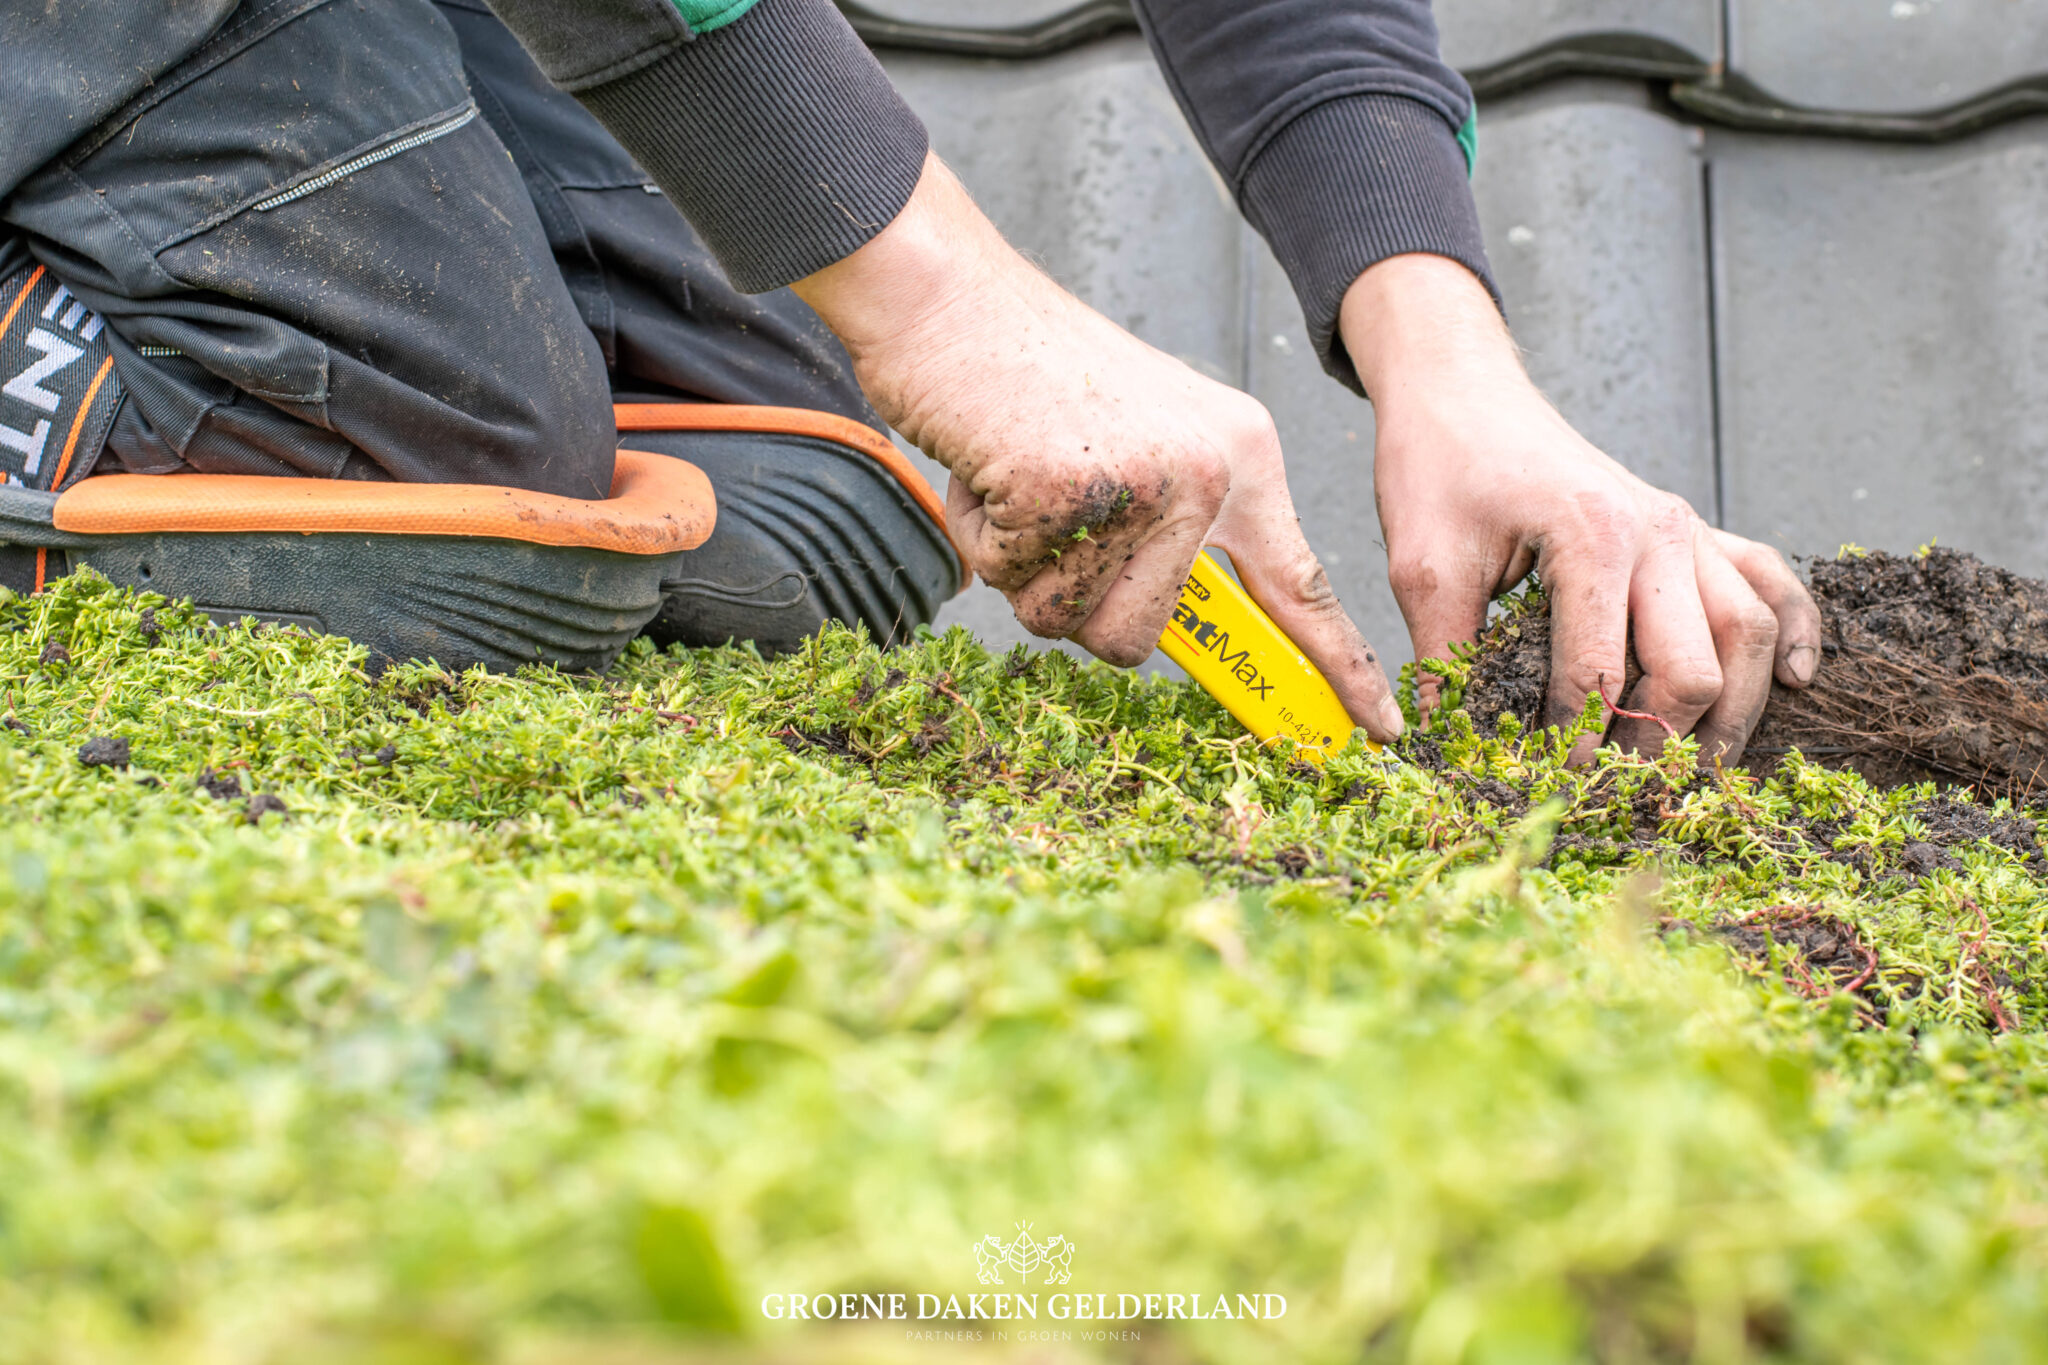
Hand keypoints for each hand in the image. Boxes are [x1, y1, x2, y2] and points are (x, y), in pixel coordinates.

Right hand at [794, 154, 1407, 740]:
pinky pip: (1011, 582)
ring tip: (1022, 487)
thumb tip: (1168, 626)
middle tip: (1051, 528)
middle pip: (1141, 636)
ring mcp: (1140, 486)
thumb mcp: (1146, 438)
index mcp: (1241, 459)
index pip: (1301, 585)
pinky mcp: (1065, 495)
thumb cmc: (1034, 374)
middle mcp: (1206, 476)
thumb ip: (1174, 528)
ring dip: (1026, 574)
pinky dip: (984, 539)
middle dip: (1079, 603)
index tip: (1379, 729)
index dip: (1338, 666)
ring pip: (1072, 621)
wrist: (953, 300)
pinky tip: (991, 471)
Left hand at [1342, 254, 1821, 764]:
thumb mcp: (1421, 568)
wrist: (1463, 392)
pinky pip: (1769, 579)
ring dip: (1730, 712)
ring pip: (1747, 634)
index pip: (1600, 674)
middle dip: (1659, 744)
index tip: (1548, 786)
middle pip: (1696, 668)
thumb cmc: (1439, 467)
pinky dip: (1793, 630)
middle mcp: (1658, 530)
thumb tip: (1447, 749)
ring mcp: (1685, 527)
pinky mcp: (1693, 529)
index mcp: (1590, 536)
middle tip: (1617, 792)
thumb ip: (1444, 660)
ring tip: (1692, 770)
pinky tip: (1791, 680)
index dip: (1576, 746)